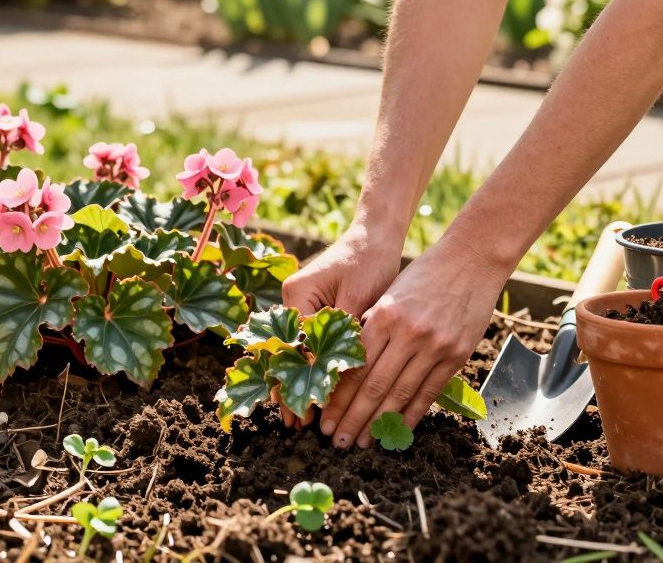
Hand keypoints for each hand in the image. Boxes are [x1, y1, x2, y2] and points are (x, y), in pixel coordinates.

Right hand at [278, 222, 403, 427]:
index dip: (297, 384)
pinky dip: (313, 367)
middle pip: (287, 355)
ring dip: (301, 383)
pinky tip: (319, 392)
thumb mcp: (359, 303)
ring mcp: (298, 305)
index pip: (293, 350)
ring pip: (296, 352)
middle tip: (298, 426)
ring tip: (304, 418)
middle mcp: (290, 301)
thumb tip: (335, 382)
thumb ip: (344, 340)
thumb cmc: (370, 263)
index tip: (303, 415)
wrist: (375, 236)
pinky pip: (309, 344)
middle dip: (292, 390)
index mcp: (296, 297)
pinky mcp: (312, 309)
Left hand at [319, 243, 506, 447]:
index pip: (354, 367)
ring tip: (362, 443)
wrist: (470, 261)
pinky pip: (429, 393)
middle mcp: (408, 333)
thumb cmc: (422, 275)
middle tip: (335, 442)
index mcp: (384, 315)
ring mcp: (435, 347)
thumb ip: (370, 327)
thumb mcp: (388, 293)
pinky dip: (410, 415)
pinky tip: (395, 431)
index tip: (323, 419)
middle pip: (373, 387)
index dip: (337, 398)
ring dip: (378, 424)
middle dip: (351, 419)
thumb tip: (347, 365)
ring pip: (400, 395)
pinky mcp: (456, 356)